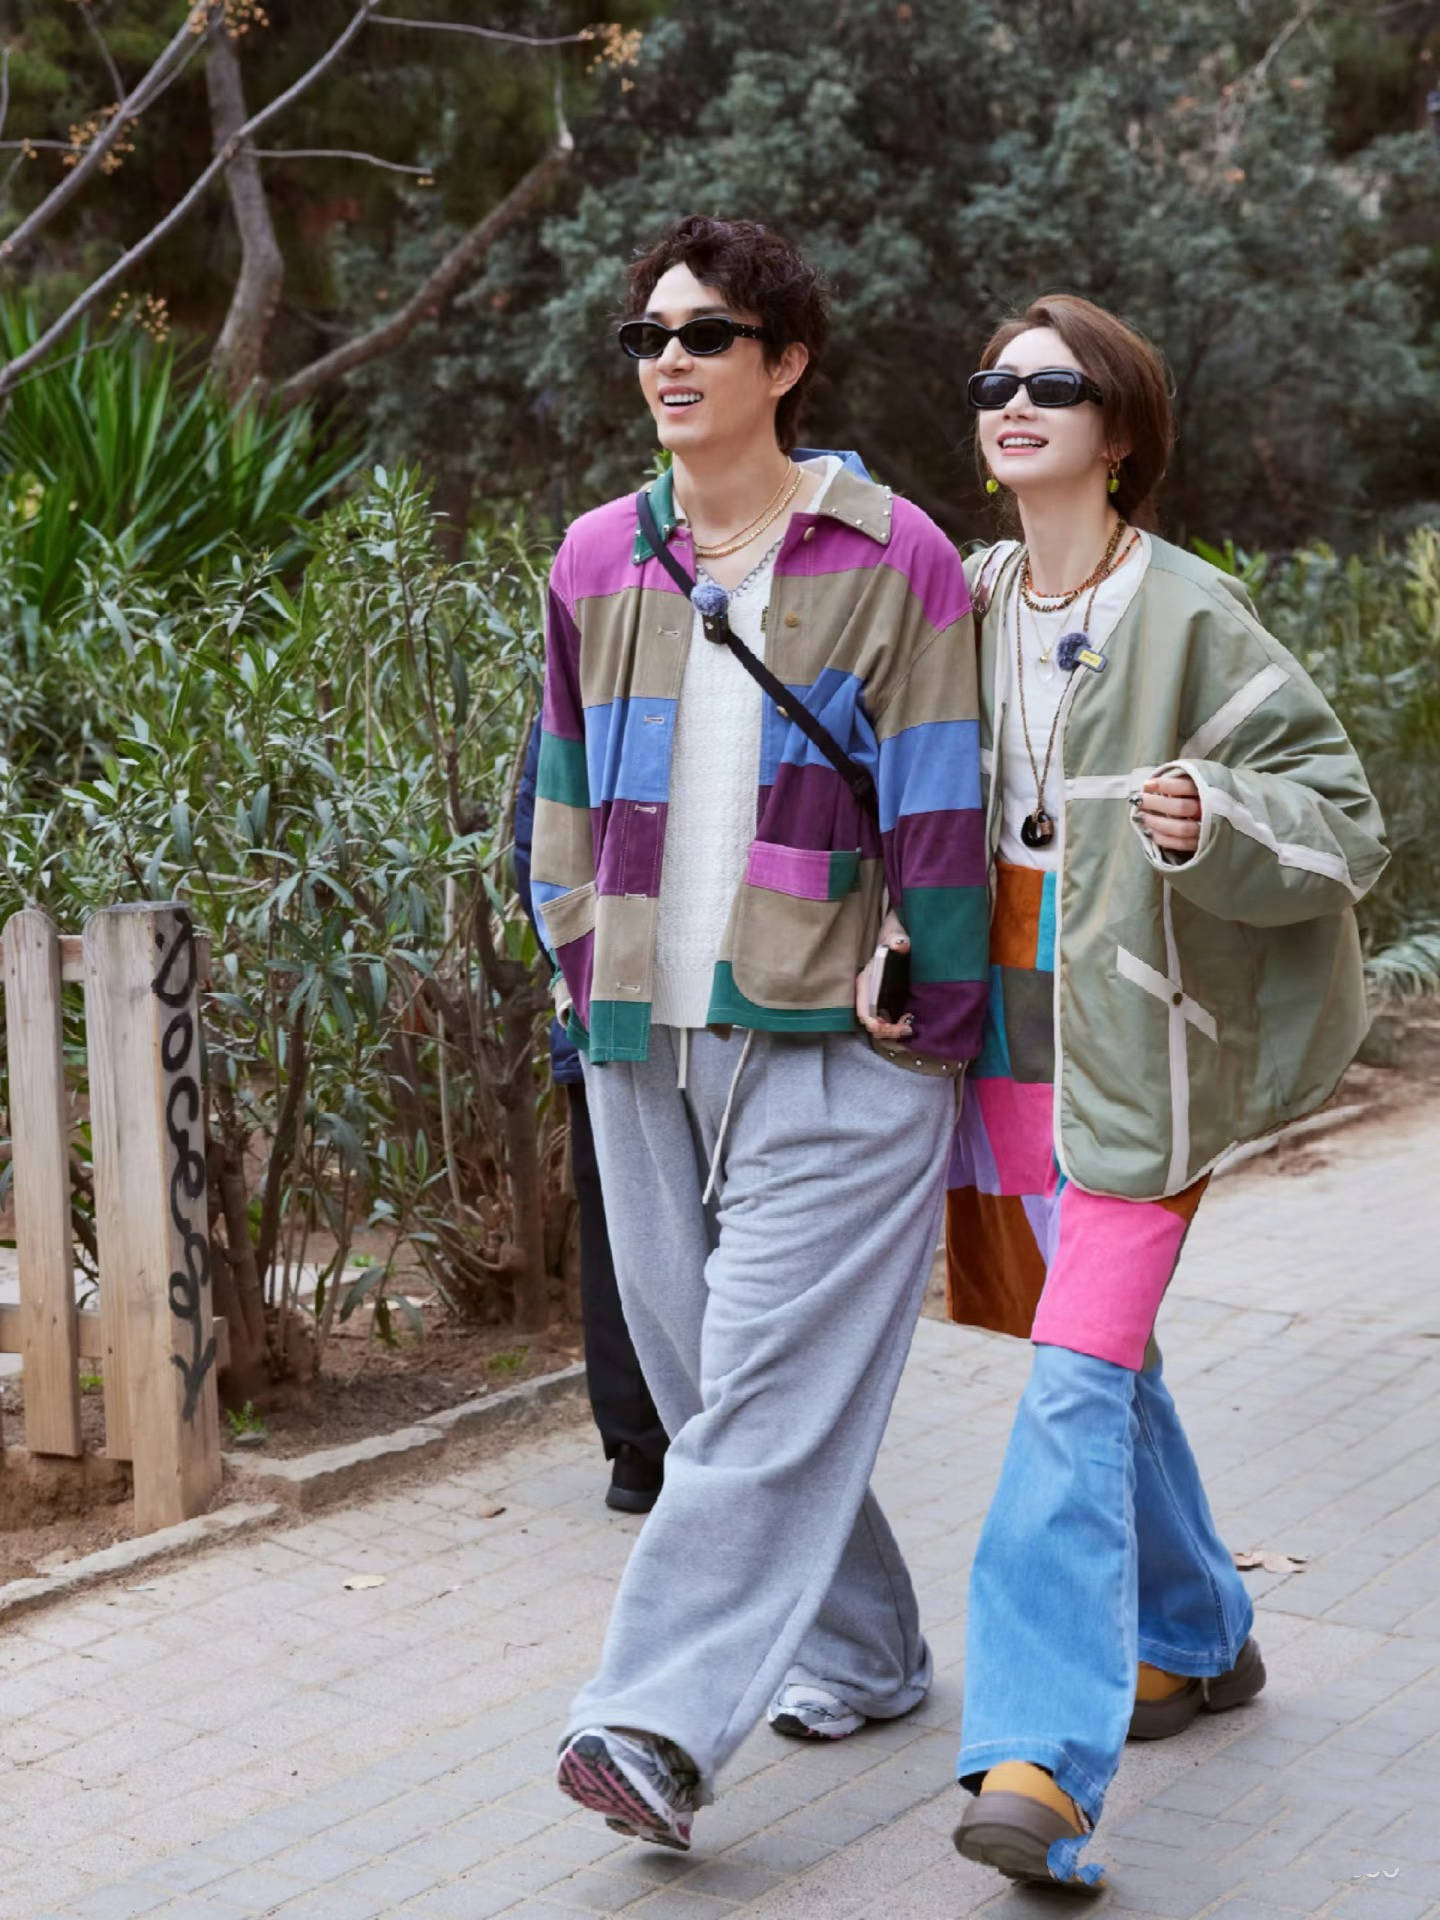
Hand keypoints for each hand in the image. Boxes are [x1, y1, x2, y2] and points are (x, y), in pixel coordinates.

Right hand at [856, 909, 913, 1042]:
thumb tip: (900, 945)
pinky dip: (897, 1025)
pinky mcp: (886, 1001)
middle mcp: (868, 994)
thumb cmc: (894, 937)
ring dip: (893, 1031)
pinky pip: (888, 1020)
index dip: (876, 1024)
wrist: (897, 937)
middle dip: (887, 1031)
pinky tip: (910, 1020)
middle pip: (871, 1023)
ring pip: (879, 1024)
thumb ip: (898, 940)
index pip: (864, 1011)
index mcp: (865, 982)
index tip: (894, 1026)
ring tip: (910, 1026)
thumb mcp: (896, 936)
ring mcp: (877, 999)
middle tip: (908, 1028)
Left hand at [1137, 772, 1201, 854]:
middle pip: (1181, 807)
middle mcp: (1208, 810)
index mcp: (1208, 790)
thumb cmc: (1200, 795)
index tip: (1146, 785)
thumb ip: (1177, 783)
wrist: (1223, 814)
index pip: (1186, 786)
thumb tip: (1148, 785)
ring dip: (1157, 823)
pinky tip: (1150, 832)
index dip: (1165, 785)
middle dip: (1156, 804)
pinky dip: (1163, 839)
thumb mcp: (1193, 783)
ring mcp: (1207, 829)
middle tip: (1139, 800)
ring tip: (1142, 817)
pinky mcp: (1202, 844)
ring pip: (1181, 828)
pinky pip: (1181, 844)